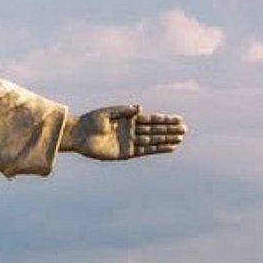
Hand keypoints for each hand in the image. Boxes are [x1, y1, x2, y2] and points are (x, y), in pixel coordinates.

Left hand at [61, 105, 186, 161]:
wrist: (78, 135)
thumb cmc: (90, 121)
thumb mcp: (107, 113)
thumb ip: (124, 111)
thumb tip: (140, 108)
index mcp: (128, 118)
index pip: (151, 119)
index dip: (165, 119)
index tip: (178, 119)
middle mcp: (131, 130)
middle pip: (155, 129)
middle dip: (169, 129)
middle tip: (185, 129)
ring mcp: (129, 142)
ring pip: (152, 140)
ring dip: (166, 140)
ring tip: (180, 139)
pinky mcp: (126, 153)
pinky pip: (144, 151)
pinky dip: (156, 149)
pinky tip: (167, 148)